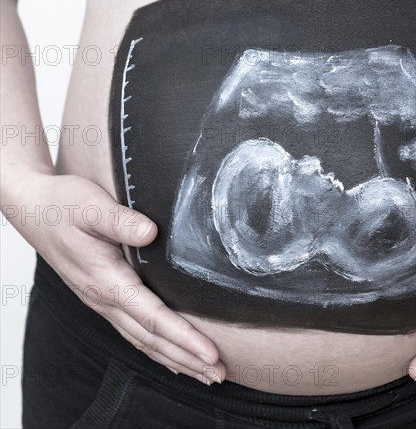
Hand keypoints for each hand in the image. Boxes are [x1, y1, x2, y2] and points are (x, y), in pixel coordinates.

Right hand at [8, 174, 224, 384]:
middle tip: (218, 374)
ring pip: (143, 341)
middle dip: (187, 358)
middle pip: (152, 339)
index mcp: (106, 280)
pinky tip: (171, 358)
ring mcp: (103, 301)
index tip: (210, 353)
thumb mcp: (91, 207)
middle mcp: (105, 299)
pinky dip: (156, 349)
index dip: (184, 337)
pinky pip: (134, 332)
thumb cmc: (63, 205)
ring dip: (175, 359)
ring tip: (204, 373)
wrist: (34, 208)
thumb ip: (121, 221)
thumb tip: (151, 233)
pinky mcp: (105, 297)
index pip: (153, 317)